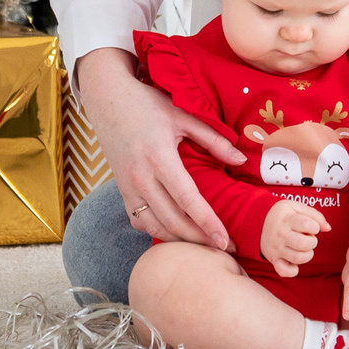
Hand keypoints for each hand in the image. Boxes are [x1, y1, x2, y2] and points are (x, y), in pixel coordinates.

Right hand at [77, 48, 245, 252]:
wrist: (107, 99)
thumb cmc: (147, 105)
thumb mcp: (183, 116)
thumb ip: (213, 140)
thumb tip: (240, 160)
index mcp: (159, 158)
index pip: (187, 199)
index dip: (207, 222)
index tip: (225, 240)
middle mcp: (141, 178)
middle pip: (172, 221)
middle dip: (198, 239)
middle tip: (223, 249)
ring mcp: (128, 187)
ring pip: (154, 226)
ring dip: (179, 241)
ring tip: (203, 245)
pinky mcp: (121, 190)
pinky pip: (138, 220)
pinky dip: (157, 231)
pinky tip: (175, 232)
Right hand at [261, 200, 326, 275]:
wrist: (255, 221)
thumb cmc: (282, 215)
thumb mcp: (296, 207)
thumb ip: (315, 215)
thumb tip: (328, 228)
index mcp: (287, 220)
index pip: (307, 224)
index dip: (315, 226)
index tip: (312, 226)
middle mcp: (281, 235)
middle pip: (303, 244)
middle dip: (312, 242)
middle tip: (309, 239)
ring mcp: (277, 249)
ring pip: (298, 258)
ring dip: (307, 255)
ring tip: (304, 249)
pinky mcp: (274, 260)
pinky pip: (284, 271)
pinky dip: (293, 270)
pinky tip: (295, 261)